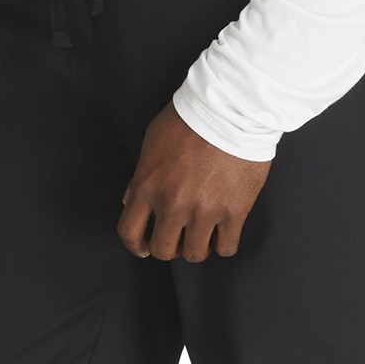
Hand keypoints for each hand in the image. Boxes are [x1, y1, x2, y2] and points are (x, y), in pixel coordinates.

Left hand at [118, 103, 270, 261]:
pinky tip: (223, 233)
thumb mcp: (153, 142)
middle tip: (178, 236)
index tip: (143, 246)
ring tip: (202, 234)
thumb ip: (140, 176)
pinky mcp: (234, 212)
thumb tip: (130, 200)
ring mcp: (205, 211)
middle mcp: (173, 205)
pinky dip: (223, 245)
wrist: (231, 108)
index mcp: (148, 188)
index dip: (135, 245)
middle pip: (163, 250)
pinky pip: (226, 247)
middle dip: (168, 247)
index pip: (130, 233)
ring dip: (196, 247)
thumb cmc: (189, 119)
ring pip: (195, 254)